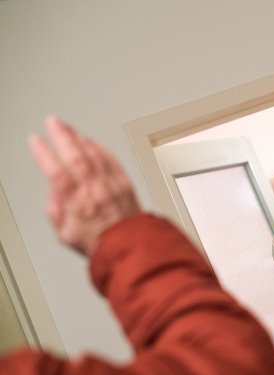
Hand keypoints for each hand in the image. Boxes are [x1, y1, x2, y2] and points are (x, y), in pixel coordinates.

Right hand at [29, 116, 139, 255]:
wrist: (130, 246)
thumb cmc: (99, 242)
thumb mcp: (65, 234)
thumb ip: (55, 210)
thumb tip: (53, 192)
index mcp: (77, 204)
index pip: (57, 173)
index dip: (44, 154)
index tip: (35, 141)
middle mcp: (95, 192)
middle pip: (77, 157)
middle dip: (63, 136)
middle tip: (53, 122)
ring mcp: (112, 186)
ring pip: (95, 154)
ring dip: (80, 138)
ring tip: (69, 127)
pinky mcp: (126, 184)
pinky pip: (113, 160)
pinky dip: (101, 148)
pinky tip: (93, 141)